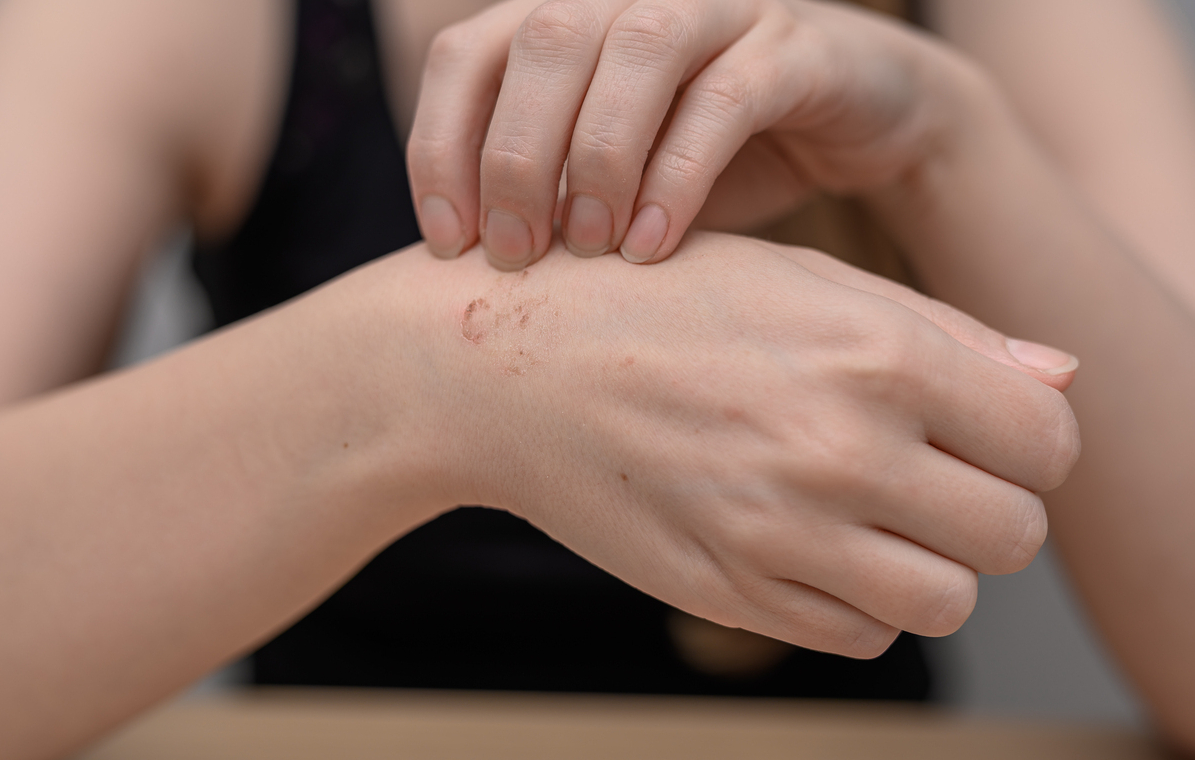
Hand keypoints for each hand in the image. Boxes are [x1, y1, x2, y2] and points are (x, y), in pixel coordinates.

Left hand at [407, 0, 967, 268]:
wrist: (853, 126)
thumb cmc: (707, 158)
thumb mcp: (609, 179)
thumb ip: (544, 195)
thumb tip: (464, 261)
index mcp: (570, 18)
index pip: (469, 54)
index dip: (442, 143)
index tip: (450, 241)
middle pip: (542, 39)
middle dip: (514, 156)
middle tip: (515, 255)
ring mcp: (719, 5)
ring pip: (636, 48)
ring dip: (597, 157)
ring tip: (589, 248)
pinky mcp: (793, 44)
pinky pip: (729, 96)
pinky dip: (680, 173)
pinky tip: (654, 245)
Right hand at [415, 232, 1078, 654]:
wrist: (506, 368)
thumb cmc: (656, 305)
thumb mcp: (802, 280)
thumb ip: (943, 335)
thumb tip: (1058, 379)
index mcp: (876, 354)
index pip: (1047, 439)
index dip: (1028, 437)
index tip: (986, 429)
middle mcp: (840, 452)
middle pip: (1012, 533)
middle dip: (987, 505)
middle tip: (926, 471)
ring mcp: (782, 537)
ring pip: (944, 602)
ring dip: (928, 564)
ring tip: (868, 511)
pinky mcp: (732, 596)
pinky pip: (859, 636)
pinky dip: (856, 599)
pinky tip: (807, 539)